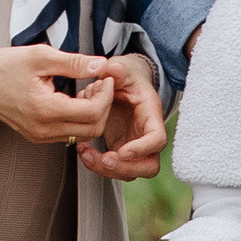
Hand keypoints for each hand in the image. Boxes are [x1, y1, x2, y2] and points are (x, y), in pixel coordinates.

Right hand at [0, 45, 117, 147]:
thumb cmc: (5, 66)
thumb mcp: (41, 56)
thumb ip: (74, 63)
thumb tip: (100, 65)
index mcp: (44, 109)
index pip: (92, 112)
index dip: (106, 95)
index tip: (106, 78)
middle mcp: (43, 128)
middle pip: (92, 129)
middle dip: (104, 106)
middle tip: (100, 84)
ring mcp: (39, 135)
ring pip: (83, 134)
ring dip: (93, 114)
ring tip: (87, 90)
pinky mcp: (37, 135)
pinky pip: (69, 134)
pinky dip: (79, 119)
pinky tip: (74, 99)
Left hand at [78, 52, 167, 179]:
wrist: (122, 82)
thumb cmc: (126, 76)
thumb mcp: (122, 68)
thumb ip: (118, 69)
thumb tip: (112, 70)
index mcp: (150, 113)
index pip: (157, 139)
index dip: (142, 149)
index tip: (123, 151)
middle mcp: (145, 133)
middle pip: (148, 165)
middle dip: (125, 168)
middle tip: (105, 159)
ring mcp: (133, 144)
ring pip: (130, 172)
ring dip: (107, 170)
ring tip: (86, 154)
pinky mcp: (120, 148)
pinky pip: (113, 167)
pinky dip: (97, 165)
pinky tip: (83, 150)